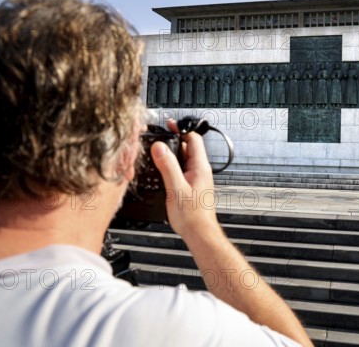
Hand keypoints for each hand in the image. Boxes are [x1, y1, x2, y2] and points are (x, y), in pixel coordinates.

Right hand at [149, 120, 218, 238]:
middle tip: (158, 138)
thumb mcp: (176, 188)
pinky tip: (162, 171)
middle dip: (173, 140)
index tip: (168, 125)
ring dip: (172, 154)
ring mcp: (197, 179)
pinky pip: (182, 170)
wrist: (199, 233)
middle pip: (188, 147)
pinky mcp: (192, 187)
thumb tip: (160, 147)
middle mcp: (200, 171)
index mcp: (200, 167)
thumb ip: (168, 166)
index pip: (194, 139)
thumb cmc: (192, 216)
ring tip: (157, 153)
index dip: (181, 129)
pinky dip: (172, 166)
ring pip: (184, 159)